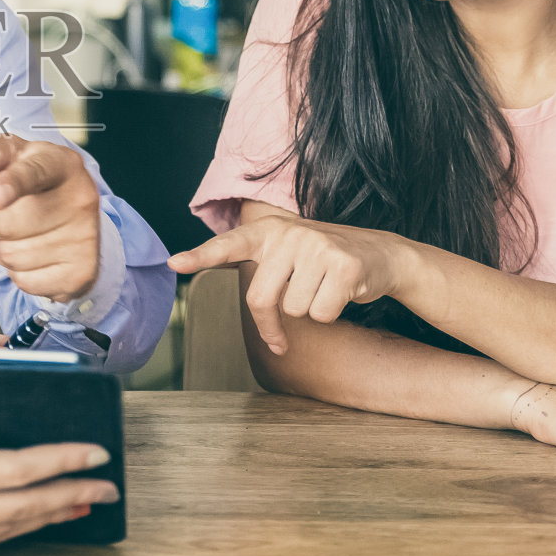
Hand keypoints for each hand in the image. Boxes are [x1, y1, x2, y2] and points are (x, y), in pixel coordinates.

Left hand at [0, 135, 100, 301]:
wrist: (71, 209)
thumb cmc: (29, 177)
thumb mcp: (6, 154)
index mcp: (61, 162)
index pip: (33, 172)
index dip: (10, 184)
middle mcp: (81, 197)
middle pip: (8, 222)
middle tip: (5, 213)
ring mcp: (85, 237)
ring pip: (12, 256)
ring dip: (4, 248)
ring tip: (22, 232)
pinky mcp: (82, 272)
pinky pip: (25, 282)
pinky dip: (20, 273)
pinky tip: (35, 254)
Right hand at [0, 398, 118, 555]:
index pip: (14, 468)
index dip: (60, 460)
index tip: (95, 454)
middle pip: (24, 505)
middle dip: (71, 494)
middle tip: (108, 487)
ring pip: (9, 530)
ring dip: (48, 516)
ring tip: (78, 506)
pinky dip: (10, 533)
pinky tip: (18, 525)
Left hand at [169, 214, 410, 354]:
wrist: (380, 254)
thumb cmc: (322, 261)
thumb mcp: (286, 253)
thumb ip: (255, 265)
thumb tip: (208, 278)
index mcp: (268, 232)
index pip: (228, 245)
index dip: (200, 256)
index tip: (174, 263)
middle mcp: (289, 234)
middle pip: (261, 299)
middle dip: (272, 323)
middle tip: (291, 319)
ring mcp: (318, 247)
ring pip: (293, 310)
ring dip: (309, 310)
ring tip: (324, 287)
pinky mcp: (343, 266)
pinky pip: (321, 314)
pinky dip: (331, 313)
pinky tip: (342, 291)